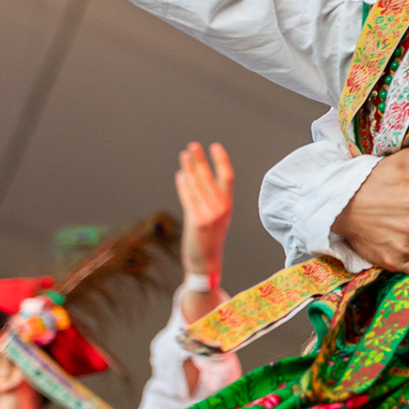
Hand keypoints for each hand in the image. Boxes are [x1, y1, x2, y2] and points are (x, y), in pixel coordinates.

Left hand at [175, 141, 233, 320]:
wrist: (206, 263)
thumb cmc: (208, 239)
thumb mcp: (216, 218)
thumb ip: (207, 198)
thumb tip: (191, 175)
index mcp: (228, 206)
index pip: (228, 177)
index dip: (221, 160)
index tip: (215, 146)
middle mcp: (221, 208)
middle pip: (209, 177)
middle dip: (200, 160)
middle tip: (193, 146)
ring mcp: (210, 215)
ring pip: (198, 185)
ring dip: (190, 168)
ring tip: (184, 156)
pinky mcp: (197, 221)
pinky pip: (189, 198)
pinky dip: (184, 185)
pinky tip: (180, 175)